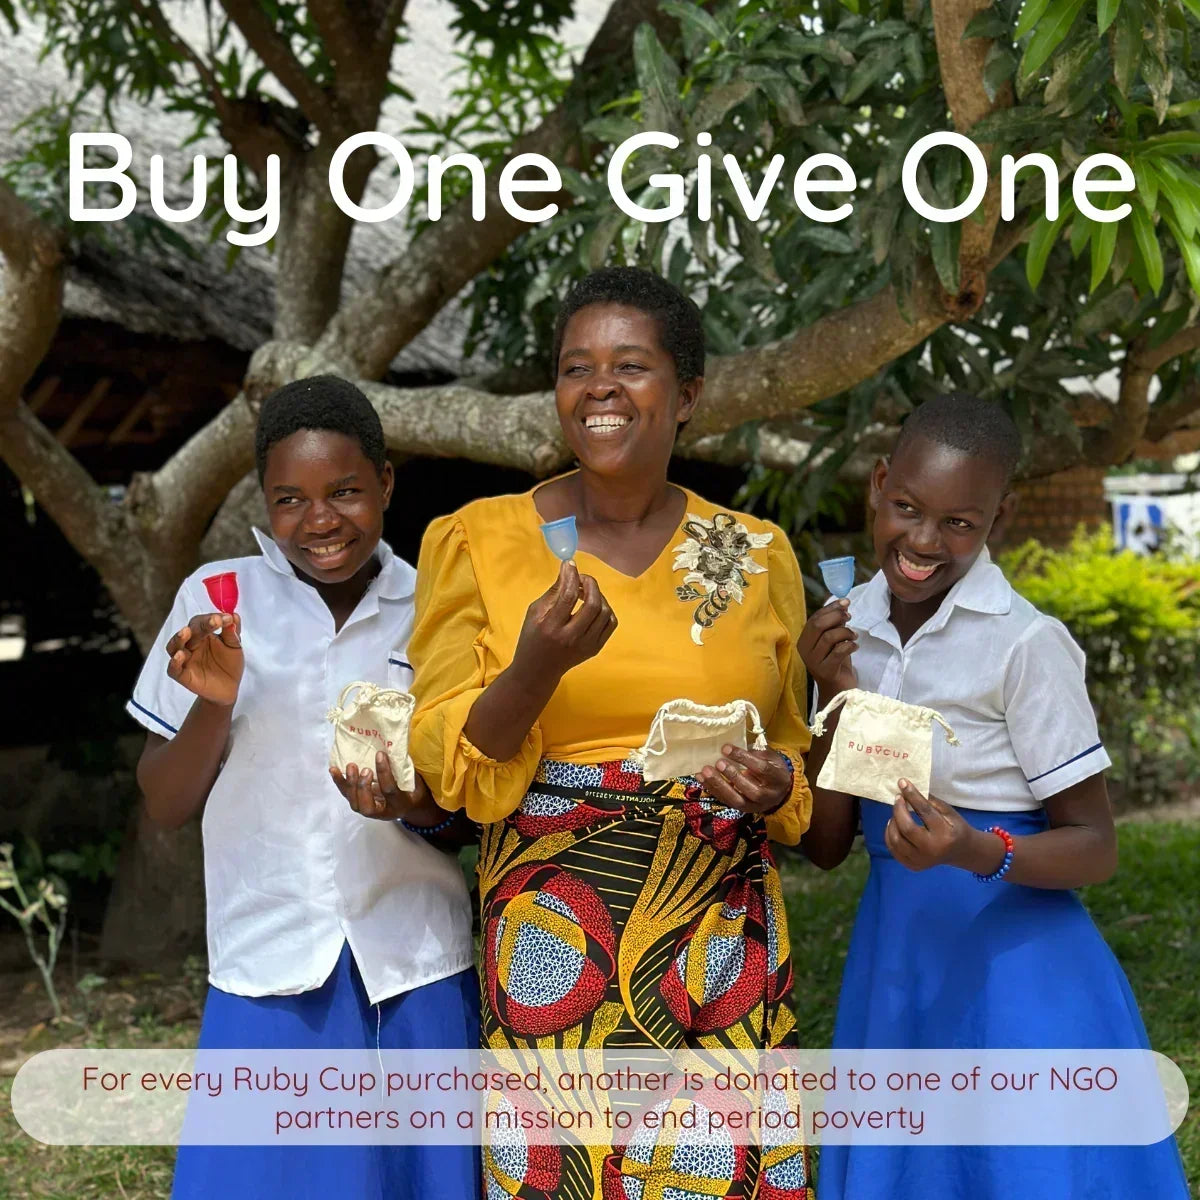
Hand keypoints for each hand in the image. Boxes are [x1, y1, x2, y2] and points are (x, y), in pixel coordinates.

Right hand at [166, 613, 242, 705]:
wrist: (229, 689)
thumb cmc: (229, 664)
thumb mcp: (235, 647)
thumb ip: (232, 632)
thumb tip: (234, 615)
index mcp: (202, 635)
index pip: (201, 622)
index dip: (212, 618)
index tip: (227, 617)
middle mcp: (191, 645)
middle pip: (189, 631)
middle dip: (201, 625)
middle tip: (214, 621)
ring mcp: (185, 660)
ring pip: (174, 647)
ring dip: (179, 639)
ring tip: (185, 632)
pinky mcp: (182, 675)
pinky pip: (173, 668)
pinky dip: (174, 662)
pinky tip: (180, 656)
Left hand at [331, 752, 442, 823]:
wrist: (410, 804)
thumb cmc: (412, 787)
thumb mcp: (413, 779)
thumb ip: (402, 767)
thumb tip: (391, 744)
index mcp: (400, 804)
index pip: (389, 790)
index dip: (384, 773)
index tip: (380, 754)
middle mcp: (383, 811)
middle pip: (367, 807)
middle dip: (363, 787)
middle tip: (365, 769)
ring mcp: (370, 811)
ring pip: (355, 804)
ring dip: (350, 785)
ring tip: (351, 766)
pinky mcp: (360, 804)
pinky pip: (347, 796)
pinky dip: (340, 783)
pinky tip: (333, 770)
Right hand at [512, 559, 616, 682]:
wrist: (538, 671)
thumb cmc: (532, 639)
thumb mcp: (534, 613)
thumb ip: (553, 592)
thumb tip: (568, 570)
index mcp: (551, 627)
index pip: (567, 596)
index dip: (571, 576)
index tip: (570, 564)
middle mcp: (571, 637)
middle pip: (593, 604)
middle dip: (590, 584)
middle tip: (581, 578)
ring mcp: (586, 645)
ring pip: (605, 613)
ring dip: (599, 595)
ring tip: (586, 592)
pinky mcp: (595, 649)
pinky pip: (611, 623)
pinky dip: (605, 609)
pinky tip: (593, 606)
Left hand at [697, 745, 792, 815]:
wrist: (780, 791)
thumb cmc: (773, 768)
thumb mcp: (771, 757)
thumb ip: (756, 753)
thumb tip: (733, 748)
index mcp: (778, 778)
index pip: (761, 768)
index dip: (743, 758)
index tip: (726, 748)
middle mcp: (768, 795)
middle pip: (751, 790)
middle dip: (732, 776)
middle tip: (718, 762)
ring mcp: (755, 805)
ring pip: (736, 800)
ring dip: (719, 785)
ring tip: (705, 771)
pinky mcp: (743, 809)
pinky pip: (726, 801)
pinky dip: (712, 789)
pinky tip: (701, 778)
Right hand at [797, 599, 856, 700]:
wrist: (839, 690)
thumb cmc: (837, 663)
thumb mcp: (834, 641)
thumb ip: (834, 624)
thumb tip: (843, 604)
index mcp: (804, 641)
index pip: (814, 619)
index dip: (830, 608)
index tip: (845, 602)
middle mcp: (804, 651)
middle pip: (818, 626)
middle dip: (836, 617)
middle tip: (850, 617)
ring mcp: (813, 662)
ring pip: (829, 637)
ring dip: (845, 632)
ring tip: (854, 636)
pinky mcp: (825, 671)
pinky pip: (839, 652)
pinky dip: (850, 645)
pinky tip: (855, 646)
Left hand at [884, 779, 1004, 873]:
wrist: (960, 851)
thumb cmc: (954, 827)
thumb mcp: (948, 812)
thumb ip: (929, 802)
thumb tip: (906, 788)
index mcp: (945, 834)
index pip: (924, 812)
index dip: (911, 795)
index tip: (902, 782)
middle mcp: (932, 850)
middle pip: (906, 828)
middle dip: (898, 809)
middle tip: (898, 798)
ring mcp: (921, 861)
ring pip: (896, 839)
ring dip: (892, 821)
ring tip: (897, 812)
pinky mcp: (913, 865)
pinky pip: (893, 849)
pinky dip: (890, 834)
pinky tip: (895, 825)